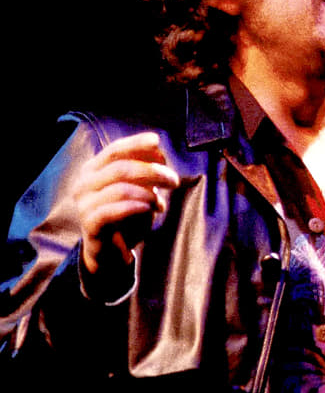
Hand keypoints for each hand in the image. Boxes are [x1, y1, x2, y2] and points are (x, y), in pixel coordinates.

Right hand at [73, 132, 179, 276]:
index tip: (157, 141)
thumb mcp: (137, 188)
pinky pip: (113, 211)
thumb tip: (158, 152)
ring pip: (119, 189)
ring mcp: (84, 204)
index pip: (115, 150)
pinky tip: (150, 209)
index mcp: (94, 169)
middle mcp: (84, 183)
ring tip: (161, 203)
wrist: (109, 252)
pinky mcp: (90, 224)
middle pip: (121, 168)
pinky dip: (135, 207)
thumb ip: (144, 170)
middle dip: (151, 171)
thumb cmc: (125, 215)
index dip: (136, 143)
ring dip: (147, 194)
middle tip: (173, 180)